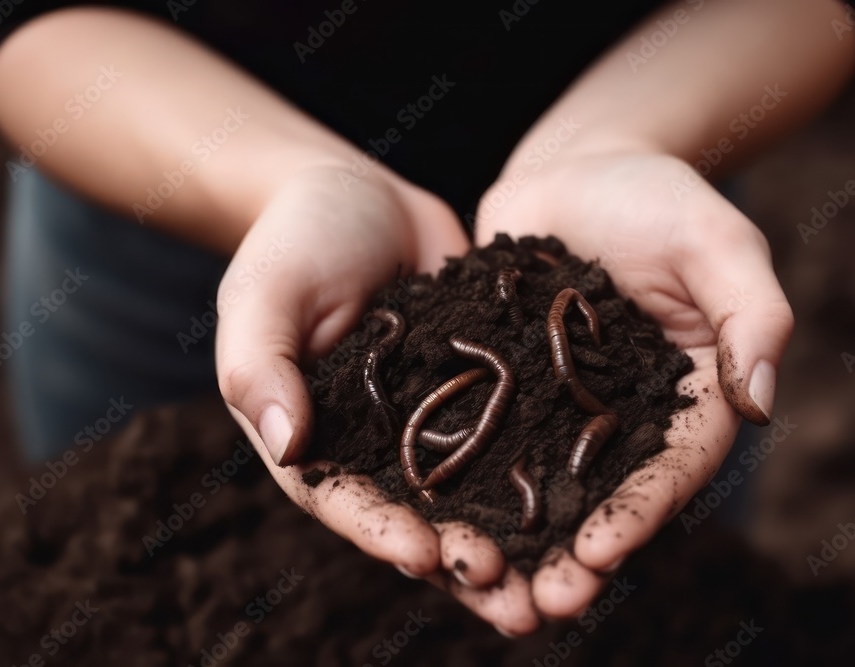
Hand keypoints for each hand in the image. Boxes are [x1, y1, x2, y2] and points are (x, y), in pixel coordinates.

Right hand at [216, 166, 540, 634]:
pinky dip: (551, 472)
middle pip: (423, 519)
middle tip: (518, 606)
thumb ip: (259, 367)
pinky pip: (518, 436)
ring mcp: (436, 421)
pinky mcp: (485, 390)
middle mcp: (380, 446)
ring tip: (569, 584)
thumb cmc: (293, 241)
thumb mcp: (263, 296)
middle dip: (467, 565)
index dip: (384, 534)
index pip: (347, 501)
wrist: (356, 194)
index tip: (427, 557)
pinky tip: (594, 501)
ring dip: (520, 542)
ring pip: (480, 494)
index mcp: (319, 440)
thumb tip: (285, 442)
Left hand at [474, 151, 793, 618]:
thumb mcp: (716, 243)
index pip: (672, 466)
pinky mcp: (508, 384)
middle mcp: (623, 412)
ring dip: (519, 535)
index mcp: (687, 393)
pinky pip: (487, 433)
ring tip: (485, 580)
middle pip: (604, 492)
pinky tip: (436, 513)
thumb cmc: (657, 196)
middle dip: (577, 550)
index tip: (603, 551)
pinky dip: (468, 476)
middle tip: (545, 604)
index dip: (641, 512)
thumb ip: (751, 315)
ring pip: (540, 479)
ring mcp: (560, 403)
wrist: (577, 168)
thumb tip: (765, 402)